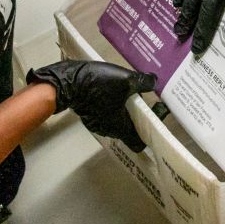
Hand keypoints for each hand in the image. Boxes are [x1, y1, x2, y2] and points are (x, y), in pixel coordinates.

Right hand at [26, 60, 155, 151]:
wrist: (68, 81)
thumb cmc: (98, 85)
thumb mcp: (126, 80)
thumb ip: (143, 82)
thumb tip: (155, 82)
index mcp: (120, 127)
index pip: (138, 143)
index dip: (149, 135)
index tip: (156, 123)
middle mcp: (109, 130)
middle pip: (129, 129)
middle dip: (139, 117)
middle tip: (146, 101)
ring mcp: (97, 123)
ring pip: (118, 120)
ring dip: (126, 110)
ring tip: (132, 92)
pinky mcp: (90, 114)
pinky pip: (107, 113)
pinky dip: (114, 106)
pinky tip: (115, 91)